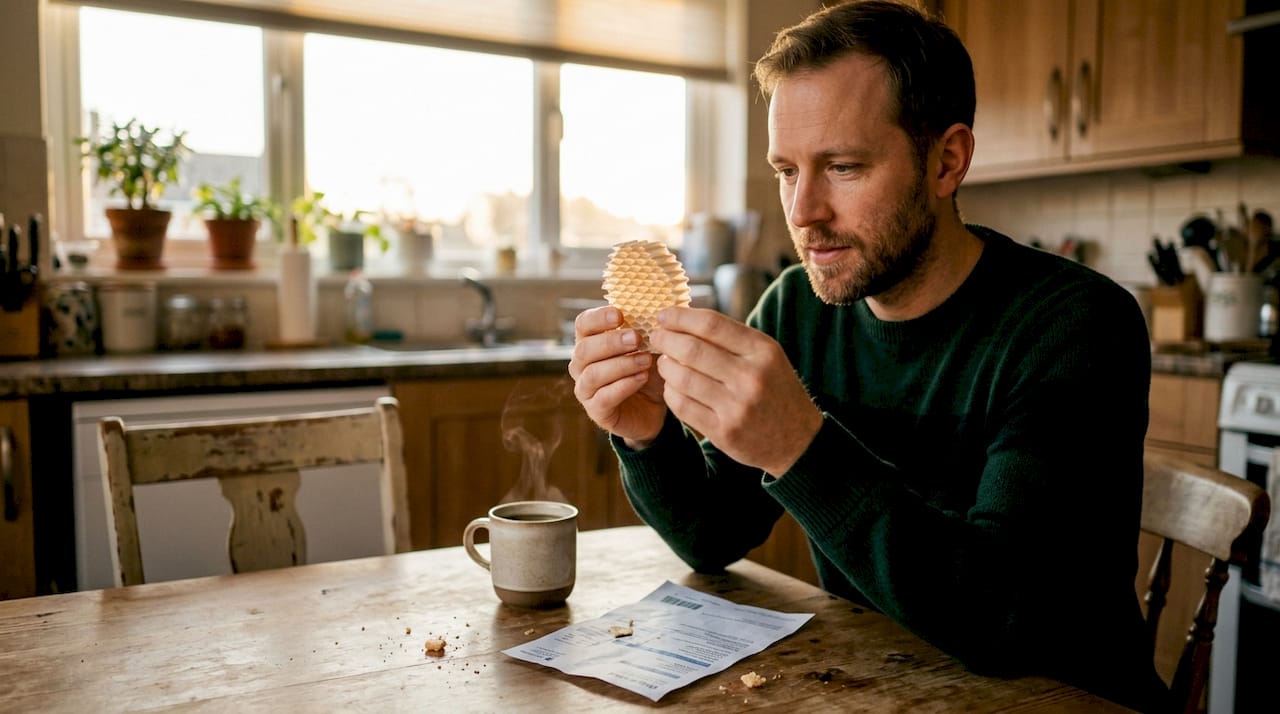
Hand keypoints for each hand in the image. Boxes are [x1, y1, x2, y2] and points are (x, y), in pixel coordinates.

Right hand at [567, 306, 667, 448]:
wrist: (654, 408)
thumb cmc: (647, 370)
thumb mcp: (650, 346)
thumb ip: (648, 328)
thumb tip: (662, 308)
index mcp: (590, 342)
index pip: (583, 324)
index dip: (598, 318)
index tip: (620, 314)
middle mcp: (581, 365)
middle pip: (584, 349)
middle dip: (611, 342)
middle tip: (637, 338)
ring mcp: (586, 389)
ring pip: (593, 374)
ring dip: (621, 364)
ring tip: (646, 360)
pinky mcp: (597, 411)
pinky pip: (604, 398)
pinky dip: (624, 386)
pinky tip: (642, 378)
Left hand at [650, 307, 822, 475]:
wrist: (797, 439)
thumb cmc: (775, 389)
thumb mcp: (766, 356)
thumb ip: (731, 337)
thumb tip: (684, 317)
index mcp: (763, 351)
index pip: (711, 325)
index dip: (680, 317)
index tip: (663, 316)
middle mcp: (751, 377)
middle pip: (691, 349)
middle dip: (665, 340)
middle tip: (656, 337)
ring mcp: (737, 407)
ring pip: (682, 378)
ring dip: (665, 366)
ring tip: (664, 362)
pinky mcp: (723, 432)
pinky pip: (682, 406)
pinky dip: (670, 392)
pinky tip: (672, 386)